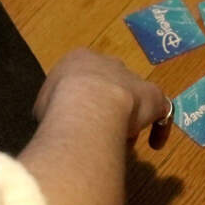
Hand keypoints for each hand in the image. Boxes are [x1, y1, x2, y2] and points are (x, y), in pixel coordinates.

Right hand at [35, 49, 172, 148]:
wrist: (85, 102)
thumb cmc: (57, 104)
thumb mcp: (43, 105)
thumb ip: (53, 109)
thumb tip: (56, 122)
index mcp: (79, 60)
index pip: (84, 75)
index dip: (85, 97)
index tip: (83, 118)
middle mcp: (108, 63)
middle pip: (113, 82)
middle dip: (109, 105)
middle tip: (103, 128)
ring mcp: (132, 78)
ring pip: (135, 96)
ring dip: (131, 117)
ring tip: (123, 140)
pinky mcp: (152, 95)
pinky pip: (161, 110)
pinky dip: (159, 127)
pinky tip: (154, 144)